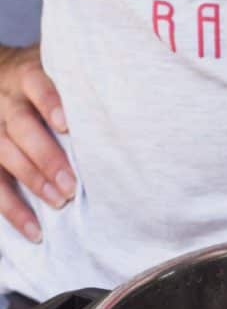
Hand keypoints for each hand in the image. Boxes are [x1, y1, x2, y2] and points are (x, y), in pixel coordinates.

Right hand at [0, 44, 76, 241]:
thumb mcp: (61, 79)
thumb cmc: (48, 90)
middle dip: (46, 156)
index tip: (66, 125)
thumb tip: (132, 119)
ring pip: (4, 153)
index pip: (36, 85)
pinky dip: (14, 210)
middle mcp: (5, 100)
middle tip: (71, 184)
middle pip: (21, 125)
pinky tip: (35, 231)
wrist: (0, 82)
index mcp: (26, 77)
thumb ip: (83, 95)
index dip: (49, 102)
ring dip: (33, 181)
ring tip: (58, 202)